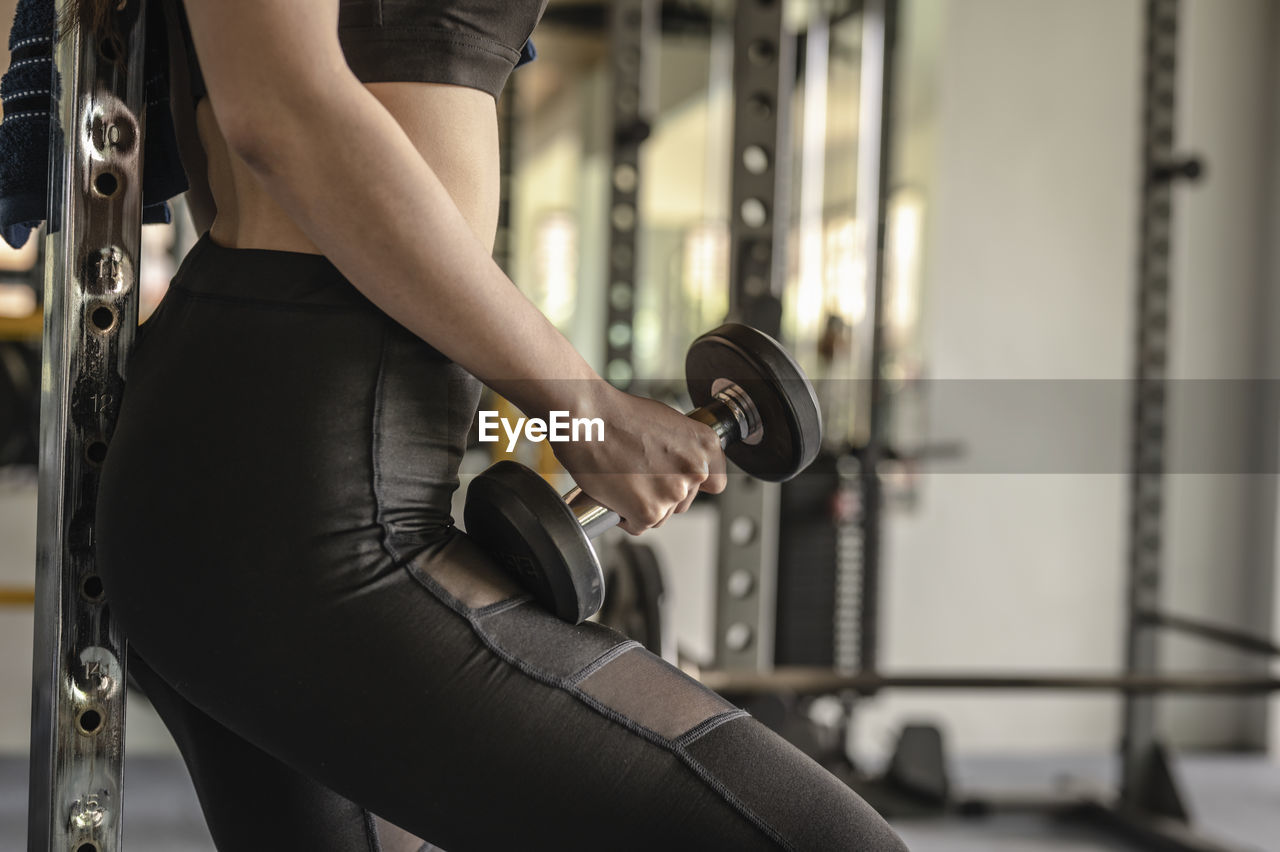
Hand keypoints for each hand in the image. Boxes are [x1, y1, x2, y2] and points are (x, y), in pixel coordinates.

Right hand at [553, 385, 727, 534]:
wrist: (588, 418)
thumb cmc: (618, 415)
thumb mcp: (667, 422)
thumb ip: (683, 449)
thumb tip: (680, 466)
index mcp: (705, 446)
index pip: (715, 483)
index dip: (691, 484)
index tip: (677, 480)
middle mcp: (696, 471)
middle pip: (683, 502)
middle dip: (661, 495)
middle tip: (637, 475)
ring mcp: (673, 493)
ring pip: (660, 516)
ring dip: (642, 506)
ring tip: (623, 479)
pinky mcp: (649, 512)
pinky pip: (638, 526)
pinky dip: (624, 515)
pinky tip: (615, 492)